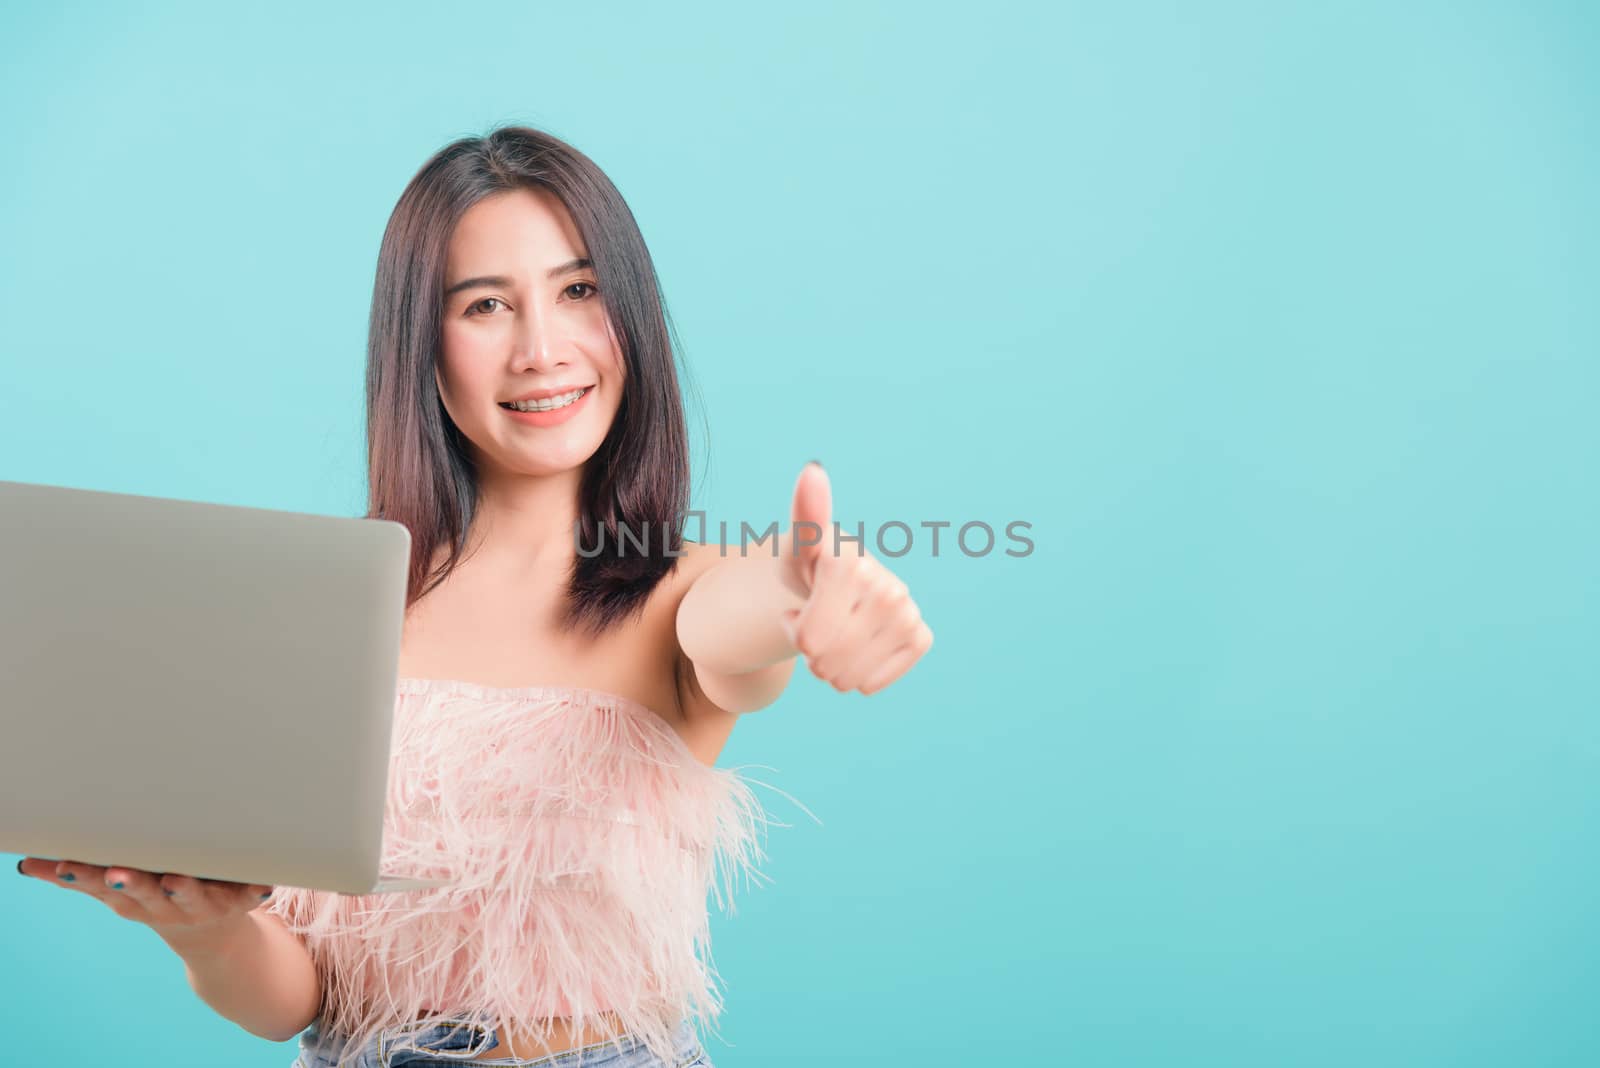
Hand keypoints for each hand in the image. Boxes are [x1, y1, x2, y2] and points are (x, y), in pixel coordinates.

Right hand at [15, 856, 274, 938]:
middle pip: (145, 893)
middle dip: (131, 883)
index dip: (85, 877)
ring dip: (183, 890)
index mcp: (133, 898)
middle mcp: (165, 904)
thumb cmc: (157, 897)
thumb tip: (28, 862)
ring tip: (176, 879)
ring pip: (192, 896)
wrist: (213, 935)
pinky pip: (250, 894)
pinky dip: (256, 890)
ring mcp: (202, 905)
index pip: (102, 887)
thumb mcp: (118, 890)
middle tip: (118, 873)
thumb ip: (79, 874)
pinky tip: (264, 884)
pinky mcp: (240, 900)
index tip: (65, 865)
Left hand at [778, 461, 932, 694]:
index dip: (794, 631)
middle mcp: (887, 587)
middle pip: (824, 661)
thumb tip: (813, 469)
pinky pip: (872, 683)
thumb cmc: (811, 565)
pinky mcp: (919, 637)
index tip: (795, 610)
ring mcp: (907, 612)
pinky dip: (857, 676)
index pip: (807, 638)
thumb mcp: (796, 548)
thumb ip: (804, 515)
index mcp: (851, 564)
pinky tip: (858, 646)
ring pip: (846, 678)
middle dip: (810, 652)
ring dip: (830, 667)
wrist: (840, 582)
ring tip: (833, 633)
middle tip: (814, 623)